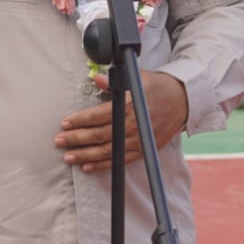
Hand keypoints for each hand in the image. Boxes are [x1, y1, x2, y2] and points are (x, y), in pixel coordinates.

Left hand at [56, 71, 188, 174]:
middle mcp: (132, 126)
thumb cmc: (159, 87)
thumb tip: (97, 78)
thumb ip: (115, 81)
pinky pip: (119, 161)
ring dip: (85, 155)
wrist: (183, 101)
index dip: (81, 120)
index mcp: (129, 106)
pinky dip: (102, 165)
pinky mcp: (142, 150)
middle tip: (59, 141)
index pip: (99, 115)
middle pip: (100, 135)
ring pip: (107, 151)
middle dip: (77, 139)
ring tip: (68, 157)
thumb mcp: (138, 78)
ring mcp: (137, 140)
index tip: (65, 123)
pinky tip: (87, 166)